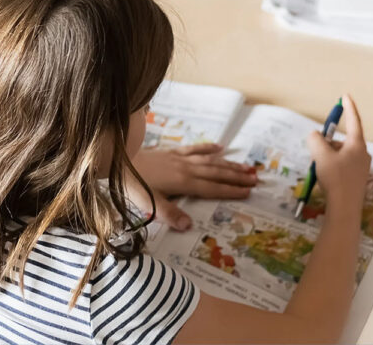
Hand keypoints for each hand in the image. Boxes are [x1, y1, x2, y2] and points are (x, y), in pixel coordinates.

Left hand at [127, 143, 257, 230]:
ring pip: (209, 161)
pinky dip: (208, 148)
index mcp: (181, 182)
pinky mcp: (170, 152)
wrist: (116, 157)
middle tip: (256, 180)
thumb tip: (188, 226)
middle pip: (215, 173)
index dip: (230, 191)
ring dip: (228, 164)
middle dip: (236, 177)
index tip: (249, 192)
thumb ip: (167, 213)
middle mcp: (184, 168)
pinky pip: (194, 149)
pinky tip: (220, 147)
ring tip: (247, 167)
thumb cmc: (130, 183)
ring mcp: (178, 158)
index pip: (211, 188)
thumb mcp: (146, 203)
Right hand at [306, 94, 370, 207]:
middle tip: (315, 152)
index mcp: (357, 145)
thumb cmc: (335, 178)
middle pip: (341, 140)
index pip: (353, 121)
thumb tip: (315, 136)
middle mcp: (362, 154)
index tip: (345, 96)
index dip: (348, 108)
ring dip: (326, 156)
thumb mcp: (320, 155)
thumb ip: (316, 140)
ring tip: (318, 169)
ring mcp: (360, 167)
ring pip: (339, 153)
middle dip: (326, 143)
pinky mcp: (355, 178)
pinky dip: (330, 165)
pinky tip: (323, 177)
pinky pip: (340, 164)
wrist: (345, 207)